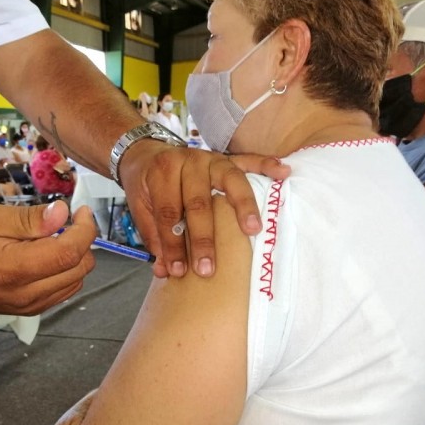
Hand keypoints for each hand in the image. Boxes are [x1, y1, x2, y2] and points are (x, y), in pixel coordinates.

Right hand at [0, 201, 95, 315]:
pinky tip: (48, 255)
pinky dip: (65, 272)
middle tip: (66, 221)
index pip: (70, 253)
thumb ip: (30, 219)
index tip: (81, 211)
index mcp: (15, 270)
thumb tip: (63, 213)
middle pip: (79, 269)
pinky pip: (62, 292)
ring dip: (75, 257)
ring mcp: (28, 307)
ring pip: (75, 282)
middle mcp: (26, 295)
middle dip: (82, 241)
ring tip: (54, 237)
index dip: (85, 229)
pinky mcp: (28, 311)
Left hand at [119, 142, 289, 277]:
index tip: (178, 272)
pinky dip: (267, 164)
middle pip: (198, 202)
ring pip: (230, 180)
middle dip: (203, 239)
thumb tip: (165, 271)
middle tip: (208, 268)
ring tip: (252, 230)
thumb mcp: (141, 208)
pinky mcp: (227, 158)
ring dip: (243, 206)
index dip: (172, 245)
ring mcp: (211, 158)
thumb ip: (154, 237)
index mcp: (163, 172)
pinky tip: (283, 172)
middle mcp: (189, 161)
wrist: (146, 152)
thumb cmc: (148, 186)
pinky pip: (250, 160)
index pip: (169, 213)